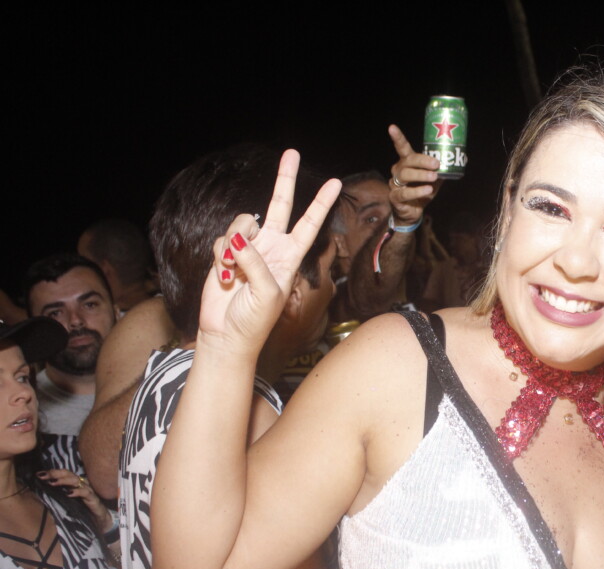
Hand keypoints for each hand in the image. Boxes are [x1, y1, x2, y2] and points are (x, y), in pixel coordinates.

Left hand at [37, 469, 111, 530]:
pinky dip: (77, 492)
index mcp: (75, 484)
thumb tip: (41, 493)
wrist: (99, 520)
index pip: (64, 473)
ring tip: (53, 483)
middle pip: (69, 474)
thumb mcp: (68, 502)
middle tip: (43, 476)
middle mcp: (82, 484)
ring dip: (64, 481)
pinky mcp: (93, 500)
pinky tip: (69, 493)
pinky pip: (86, 493)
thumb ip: (59, 496)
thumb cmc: (82, 510)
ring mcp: (88, 491)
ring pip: (76, 481)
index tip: (39, 474)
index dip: (52, 472)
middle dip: (55, 474)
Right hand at [200, 150, 340, 353]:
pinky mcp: (225, 254)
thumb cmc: (254, 320)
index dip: (321, 203)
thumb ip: (256, 262)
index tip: (335, 182)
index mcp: (290, 257)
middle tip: (292, 153)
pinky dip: (221, 256)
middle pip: (280, 206)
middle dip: (285, 180)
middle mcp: (272, 248)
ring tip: (234, 271)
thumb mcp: (267, 293)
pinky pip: (222, 240)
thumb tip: (239, 239)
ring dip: (235, 244)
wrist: (226, 334)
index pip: (309, 225)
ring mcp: (248, 249)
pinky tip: (224, 277)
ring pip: (242, 223)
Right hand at [387, 124, 441, 224]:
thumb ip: (443, 169)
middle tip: (436, 164)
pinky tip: (427, 190)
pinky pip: (404, 193)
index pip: (402, 148)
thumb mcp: (435, 180)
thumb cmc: (423, 191)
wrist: (414, 212)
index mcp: (407, 163)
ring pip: (405, 175)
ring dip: (421, 175)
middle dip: (422, 161)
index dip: (398, 138)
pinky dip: (417, 191)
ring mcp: (395, 184)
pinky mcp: (395, 197)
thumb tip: (463, 158)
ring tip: (433, 177)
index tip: (392, 127)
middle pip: (408, 161)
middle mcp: (398, 170)